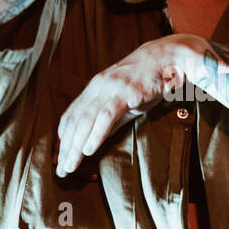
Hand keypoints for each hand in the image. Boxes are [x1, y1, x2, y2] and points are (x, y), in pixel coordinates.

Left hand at [55, 35, 204, 174]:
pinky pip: (106, 116)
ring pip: (86, 121)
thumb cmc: (148, 81)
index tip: (60, 157)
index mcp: (95, 88)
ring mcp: (111, 88)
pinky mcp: (125, 92)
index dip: (64, 138)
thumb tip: (95, 139)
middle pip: (76, 122)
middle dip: (66, 148)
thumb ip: (110, 119)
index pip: (72, 116)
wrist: (168, 57)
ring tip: (70, 166)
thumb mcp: (125, 100)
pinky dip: (95, 134)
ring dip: (76, 146)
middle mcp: (98, 87)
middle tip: (61, 171)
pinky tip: (88, 149)